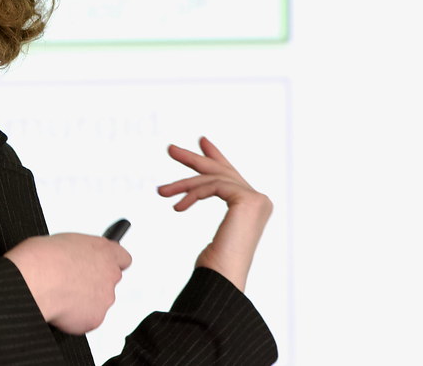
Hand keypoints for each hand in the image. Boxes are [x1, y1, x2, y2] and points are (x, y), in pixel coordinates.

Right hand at [4, 233, 131, 333]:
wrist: (36, 280)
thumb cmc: (44, 258)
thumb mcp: (64, 241)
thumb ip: (78, 252)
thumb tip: (72, 258)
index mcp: (104, 251)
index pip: (122, 258)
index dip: (110, 262)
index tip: (102, 265)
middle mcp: (110, 274)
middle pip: (109, 281)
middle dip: (94, 283)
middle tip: (73, 282)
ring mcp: (105, 298)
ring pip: (99, 301)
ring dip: (86, 300)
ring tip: (62, 295)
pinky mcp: (96, 318)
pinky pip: (88, 319)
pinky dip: (77, 317)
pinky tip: (61, 308)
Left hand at [157, 136, 272, 292]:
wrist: (223, 280)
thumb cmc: (216, 266)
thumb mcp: (214, 229)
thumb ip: (215, 209)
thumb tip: (203, 189)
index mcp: (254, 208)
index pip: (231, 175)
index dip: (215, 156)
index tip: (201, 142)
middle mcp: (261, 201)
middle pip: (221, 171)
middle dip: (195, 158)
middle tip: (170, 149)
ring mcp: (257, 200)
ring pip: (213, 179)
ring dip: (183, 184)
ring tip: (161, 190)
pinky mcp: (248, 200)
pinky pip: (213, 186)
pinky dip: (193, 194)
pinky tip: (178, 206)